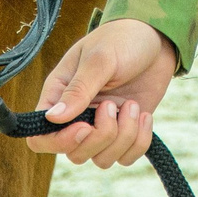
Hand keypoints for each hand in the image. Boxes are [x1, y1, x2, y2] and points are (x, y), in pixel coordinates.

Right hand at [23, 18, 178, 167]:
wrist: (156, 37)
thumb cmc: (122, 39)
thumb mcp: (100, 59)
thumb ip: (78, 89)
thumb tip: (52, 118)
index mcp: (60, 95)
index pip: (41, 137)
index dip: (60, 142)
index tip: (84, 126)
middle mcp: (77, 116)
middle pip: (74, 154)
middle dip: (100, 137)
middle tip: (112, 105)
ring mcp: (102, 125)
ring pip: (102, 159)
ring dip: (123, 137)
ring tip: (132, 105)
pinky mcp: (125, 131)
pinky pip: (126, 158)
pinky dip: (138, 142)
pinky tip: (144, 115)